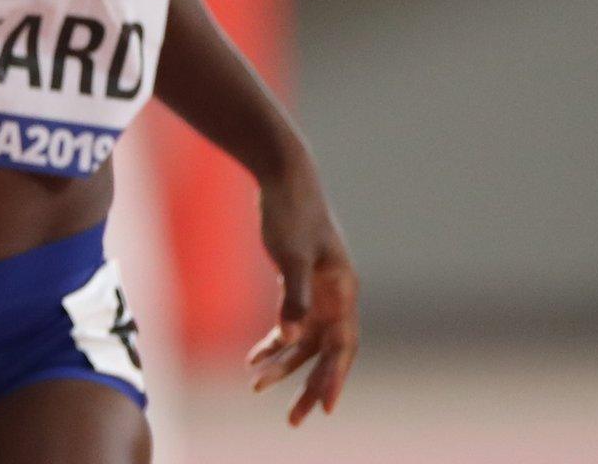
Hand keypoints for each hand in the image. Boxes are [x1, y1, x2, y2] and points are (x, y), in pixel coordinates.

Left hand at [247, 176, 359, 425]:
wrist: (283, 176)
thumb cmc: (290, 213)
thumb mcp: (289, 255)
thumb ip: (293, 297)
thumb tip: (291, 336)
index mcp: (343, 291)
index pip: (343, 346)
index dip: (335, 379)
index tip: (325, 408)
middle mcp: (337, 296)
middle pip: (326, 353)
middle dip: (310, 386)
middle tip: (295, 421)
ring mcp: (320, 291)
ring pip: (306, 341)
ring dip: (285, 366)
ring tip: (256, 388)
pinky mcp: (300, 284)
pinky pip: (291, 324)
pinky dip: (275, 342)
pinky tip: (253, 358)